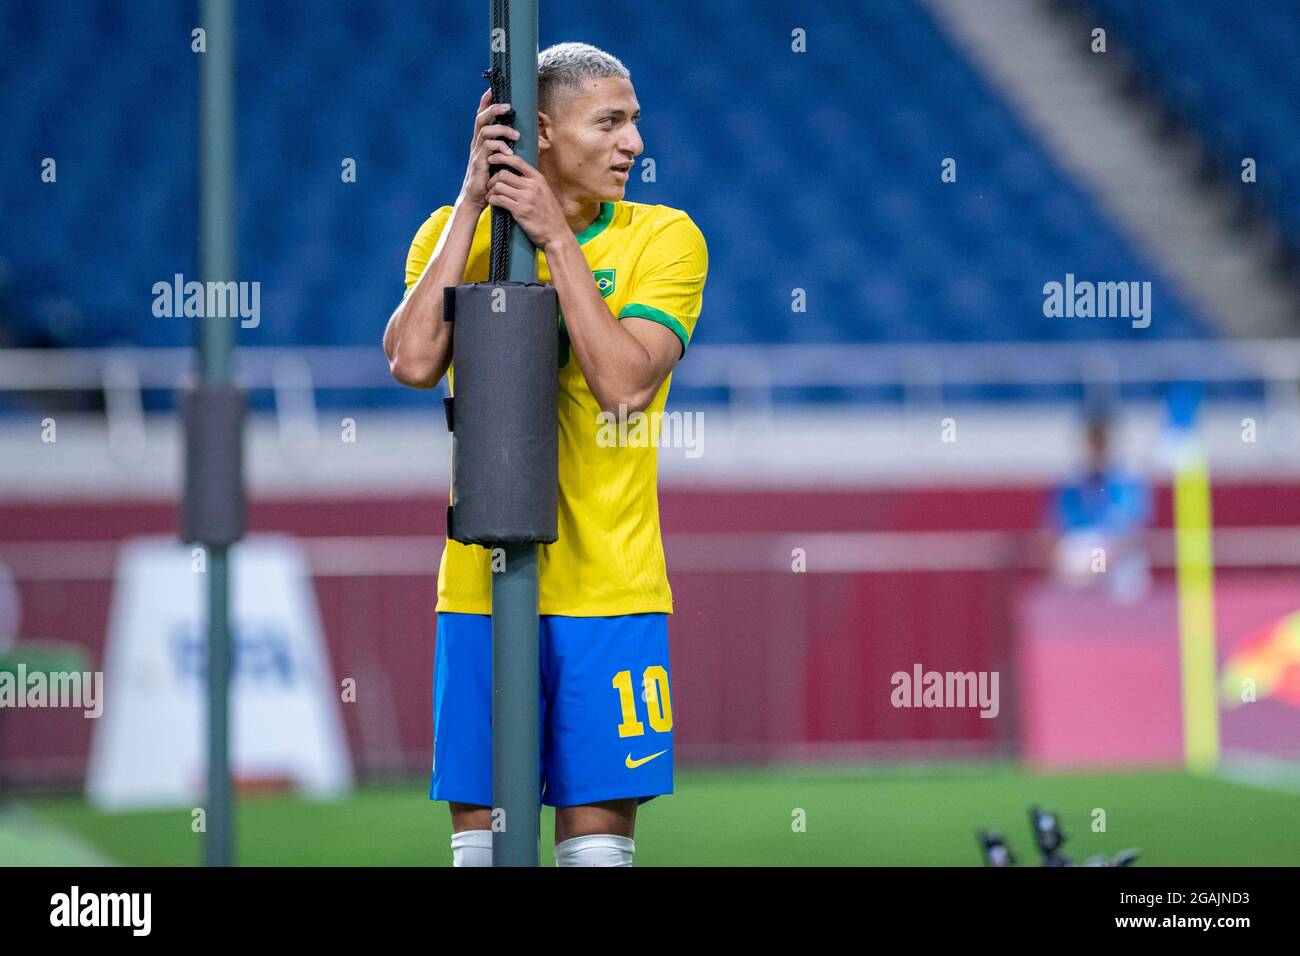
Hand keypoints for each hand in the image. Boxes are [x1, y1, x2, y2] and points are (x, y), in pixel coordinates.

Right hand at [459, 88, 519, 210]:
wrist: (476, 198)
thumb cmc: (488, 179)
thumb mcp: (497, 160)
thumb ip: (503, 148)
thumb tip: (520, 137)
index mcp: (480, 141)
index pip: (481, 116)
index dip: (485, 102)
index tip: (492, 89)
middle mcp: (476, 143)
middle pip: (481, 118)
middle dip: (494, 109)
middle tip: (508, 106)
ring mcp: (477, 152)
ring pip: (486, 131)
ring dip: (503, 130)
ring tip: (516, 135)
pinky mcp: (480, 163)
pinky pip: (489, 148)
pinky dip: (500, 147)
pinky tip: (509, 153)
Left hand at [485, 151, 568, 249]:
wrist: (556, 234)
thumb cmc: (550, 215)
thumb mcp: (545, 192)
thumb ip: (533, 182)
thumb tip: (519, 173)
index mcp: (538, 179)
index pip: (517, 161)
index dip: (501, 157)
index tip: (492, 159)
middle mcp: (532, 186)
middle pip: (504, 174)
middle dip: (492, 179)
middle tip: (489, 185)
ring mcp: (526, 198)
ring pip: (499, 186)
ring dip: (491, 190)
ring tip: (490, 195)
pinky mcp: (520, 211)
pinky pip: (499, 200)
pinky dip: (492, 200)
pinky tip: (492, 202)